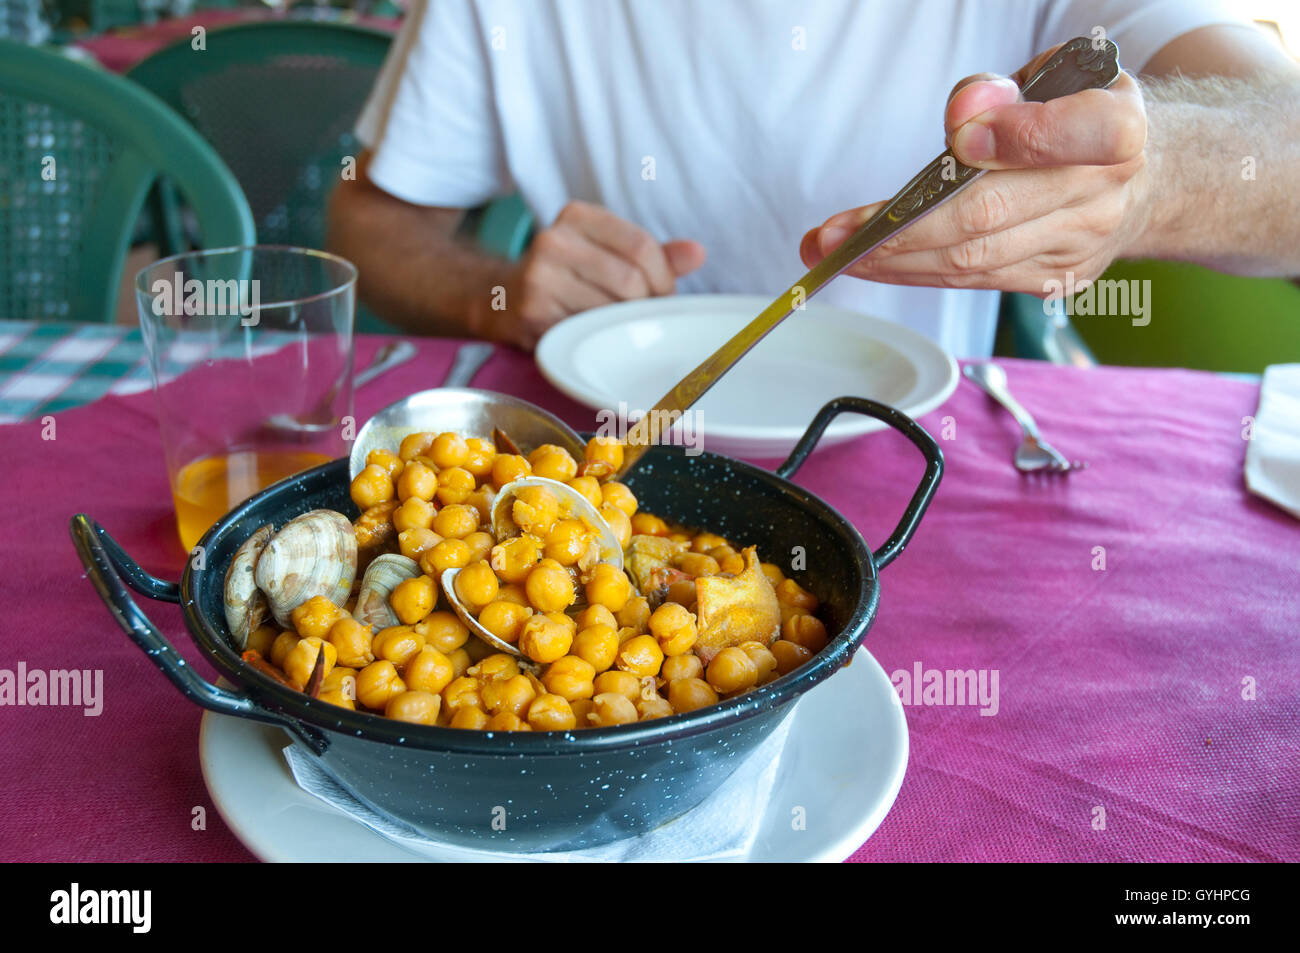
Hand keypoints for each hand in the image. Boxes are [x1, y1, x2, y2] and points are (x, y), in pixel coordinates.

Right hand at [483, 200, 704, 347]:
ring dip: (623, 325)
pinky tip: (590, 335)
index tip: (663, 295)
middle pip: (629, 280)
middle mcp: (554, 240)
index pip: (640, 246)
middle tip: (642, 317)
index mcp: (578, 216)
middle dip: (646, 305)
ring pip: (610, 309)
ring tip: (615, 325)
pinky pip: (586, 331)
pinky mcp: (533, 312)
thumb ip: (655, 255)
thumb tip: (697, 253)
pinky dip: (598, 338)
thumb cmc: (568, 277)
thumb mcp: (608, 253)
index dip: (663, 278)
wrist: (503, 299)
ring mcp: (540, 277)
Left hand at [800, 45, 1151, 294]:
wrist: (1144, 176)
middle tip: (835, 233)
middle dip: (899, 229)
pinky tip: (873, 262)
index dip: (1012, 138)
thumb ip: (1003, 90)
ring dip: (892, 261)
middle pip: (989, 217)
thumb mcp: (1052, 76)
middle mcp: (1102, 197)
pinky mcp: (1054, 280)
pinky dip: (916, 271)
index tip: (959, 141)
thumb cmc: (1078, 115)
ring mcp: (1077, 247)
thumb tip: (964, 115)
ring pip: (971, 261)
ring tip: (832, 252)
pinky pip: (973, 280)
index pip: (1073, 134)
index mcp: (1118, 129)